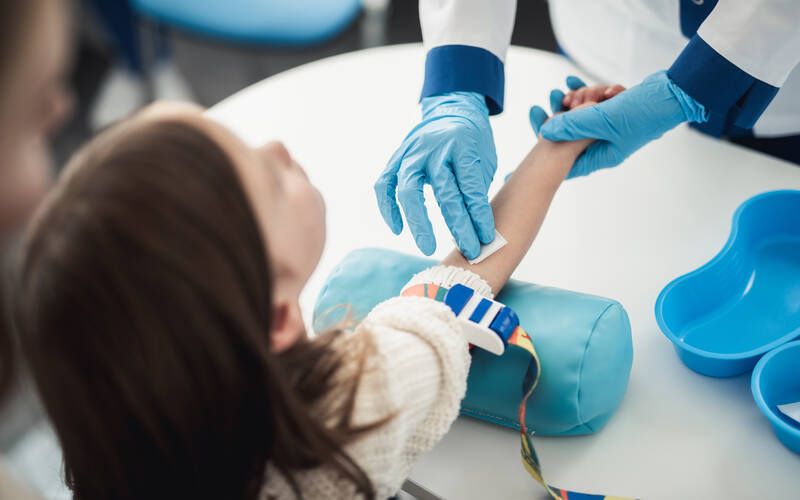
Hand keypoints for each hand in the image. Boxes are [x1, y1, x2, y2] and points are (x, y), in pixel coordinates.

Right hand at [375, 91, 496, 259]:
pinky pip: (384, 186)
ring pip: (409, 190)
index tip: (485, 238)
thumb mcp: (484, 159)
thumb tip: (477, 231)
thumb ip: (476, 189)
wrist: (451, 111)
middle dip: (458, 225)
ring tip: (428, 248)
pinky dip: (388, 208)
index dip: (478, 215)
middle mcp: (434, 148)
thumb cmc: (472, 143)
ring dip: (419, 222)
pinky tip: (398, 229)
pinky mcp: (395, 159)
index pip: (470, 186)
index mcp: (462, 144)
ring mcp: (411, 153)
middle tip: (469, 250)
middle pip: (444, 192)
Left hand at [538, 71, 707, 177]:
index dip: (548, 150)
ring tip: (574, 89)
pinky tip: (576, 81)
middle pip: (571, 135)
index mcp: (603, 155)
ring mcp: (610, 127)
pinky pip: (592, 102)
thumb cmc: (644, 111)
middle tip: (553, 97)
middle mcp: (605, 144)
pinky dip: (586, 91)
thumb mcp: (604, 118)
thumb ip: (573, 125)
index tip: (533, 134)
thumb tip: (544, 131)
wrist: (675, 92)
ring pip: (582, 115)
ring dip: (577, 99)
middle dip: (561, 114)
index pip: (568, 161)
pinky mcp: (616, 111)